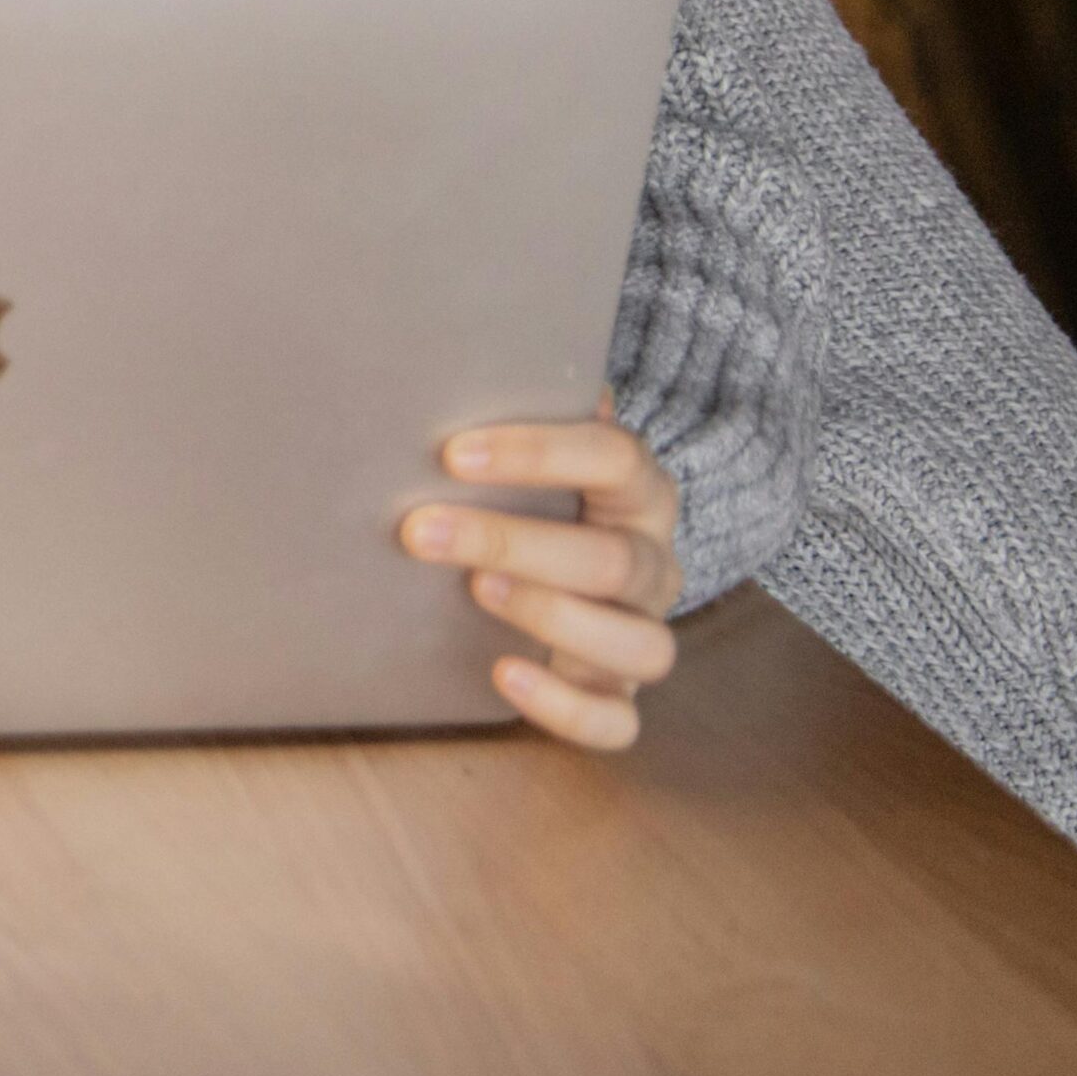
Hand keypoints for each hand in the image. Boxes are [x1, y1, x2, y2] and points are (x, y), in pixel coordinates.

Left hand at [403, 414, 683, 749]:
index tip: (451, 453)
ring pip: (639, 644)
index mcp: (639, 488)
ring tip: (475, 590)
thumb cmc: (535, 492)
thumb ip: (509, 403)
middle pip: (612, 559)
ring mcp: (643, 630)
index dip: (536, 453)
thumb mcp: (529, 447)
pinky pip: (619, 721)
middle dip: (512, 542)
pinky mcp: (620, 693)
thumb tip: (435, 354)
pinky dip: (566, 708)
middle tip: (422, 530)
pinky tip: (504, 675)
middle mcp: (655, 562)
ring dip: (552, 618)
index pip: (612, 457)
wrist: (576, 557)